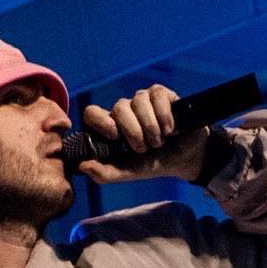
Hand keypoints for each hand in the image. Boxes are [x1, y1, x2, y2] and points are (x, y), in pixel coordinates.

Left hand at [78, 86, 208, 184]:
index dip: (101, 121)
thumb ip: (105, 173)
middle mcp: (124, 110)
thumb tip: (83, 166)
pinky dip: (164, 116)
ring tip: (159, 141)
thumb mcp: (129, 173)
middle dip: (134, 132)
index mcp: (111, 127)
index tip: (114, 136)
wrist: (184, 159)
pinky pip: (157, 95)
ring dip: (151, 127)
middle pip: (119, 107)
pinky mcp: (161, 94)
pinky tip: (170, 128)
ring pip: (138, 101)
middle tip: (145, 148)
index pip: (92, 113)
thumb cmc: (153, 163)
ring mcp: (142, 100)